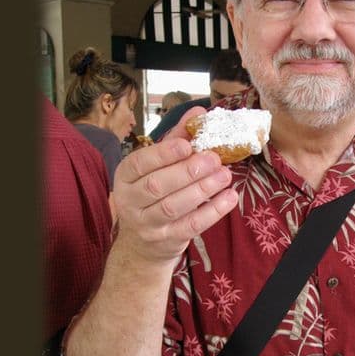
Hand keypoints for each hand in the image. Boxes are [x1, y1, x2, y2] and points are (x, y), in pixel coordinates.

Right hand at [111, 107, 237, 263]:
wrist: (142, 243)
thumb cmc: (151, 193)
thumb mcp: (156, 166)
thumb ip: (176, 138)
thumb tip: (198, 112)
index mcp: (125, 176)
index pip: (139, 163)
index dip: (163, 154)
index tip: (188, 144)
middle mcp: (130, 201)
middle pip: (157, 186)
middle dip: (188, 171)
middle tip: (214, 158)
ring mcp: (147, 224)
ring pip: (174, 206)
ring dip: (203, 189)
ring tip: (225, 175)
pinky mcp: (167, 240)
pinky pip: (191, 226)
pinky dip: (212, 211)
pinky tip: (229, 197)